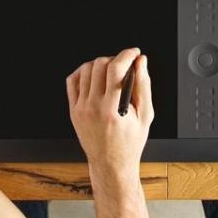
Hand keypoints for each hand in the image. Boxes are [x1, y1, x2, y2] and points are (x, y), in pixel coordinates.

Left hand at [67, 48, 152, 182]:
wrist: (110, 163)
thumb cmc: (130, 143)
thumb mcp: (145, 115)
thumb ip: (144, 85)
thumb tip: (141, 63)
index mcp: (113, 109)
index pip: (116, 69)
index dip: (127, 55)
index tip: (134, 53)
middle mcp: (94, 107)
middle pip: (100, 64)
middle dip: (116, 59)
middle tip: (125, 65)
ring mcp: (81, 108)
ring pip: (86, 69)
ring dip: (101, 64)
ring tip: (111, 72)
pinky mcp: (73, 110)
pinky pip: (72, 81)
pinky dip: (83, 72)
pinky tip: (94, 77)